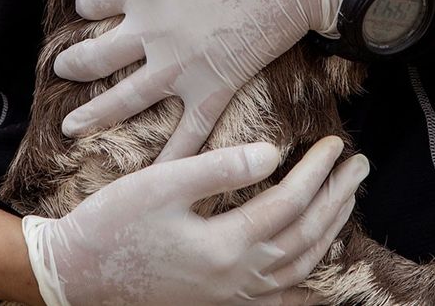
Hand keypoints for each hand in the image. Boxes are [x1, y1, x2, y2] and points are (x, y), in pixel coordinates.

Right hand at [22, 137, 368, 305]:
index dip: (317, 173)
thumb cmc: (112, 222)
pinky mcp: (217, 299)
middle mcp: (234, 278)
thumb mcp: (162, 183)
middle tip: (358, 166)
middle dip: (337, 200)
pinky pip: (276, 295)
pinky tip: (317, 270)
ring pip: (298, 267)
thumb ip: (219, 168)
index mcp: (223, 246)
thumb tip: (274, 154)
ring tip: (346, 200)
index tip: (335, 144)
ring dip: (329, 232)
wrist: (76, 272)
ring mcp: (228, 294)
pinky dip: (304, 280)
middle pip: (305, 237)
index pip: (289, 205)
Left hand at [53, 0, 371, 161]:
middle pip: (94, 57)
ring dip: (94, 116)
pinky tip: (149, 183)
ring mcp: (184, 64)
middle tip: (63, 71)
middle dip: (73, 65)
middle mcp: (154, 29)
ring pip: (124, 100)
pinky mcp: (216, 86)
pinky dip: (167, 161)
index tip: (92, 6)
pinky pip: (186, 134)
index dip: (89, 4)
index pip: (93, 2)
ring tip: (72, 128)